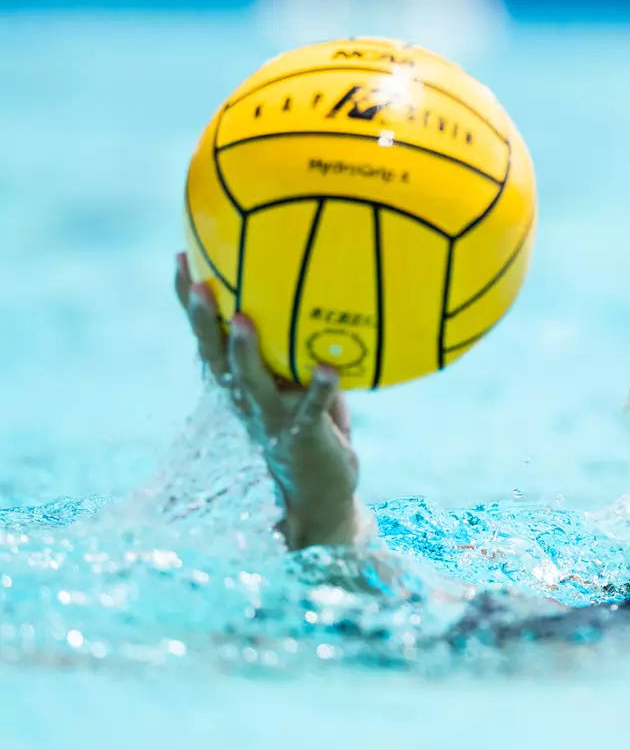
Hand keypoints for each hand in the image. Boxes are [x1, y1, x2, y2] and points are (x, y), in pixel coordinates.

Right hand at [174, 254, 368, 549]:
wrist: (319, 492)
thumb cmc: (312, 425)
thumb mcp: (300, 381)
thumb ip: (298, 347)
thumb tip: (317, 289)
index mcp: (239, 381)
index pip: (208, 335)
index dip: (190, 302)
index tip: (180, 257)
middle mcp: (246, 397)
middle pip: (215, 354)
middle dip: (202, 319)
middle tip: (195, 281)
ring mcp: (271, 416)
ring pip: (252, 380)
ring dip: (244, 350)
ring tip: (242, 318)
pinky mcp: (302, 434)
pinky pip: (310, 408)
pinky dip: (321, 388)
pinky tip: (330, 368)